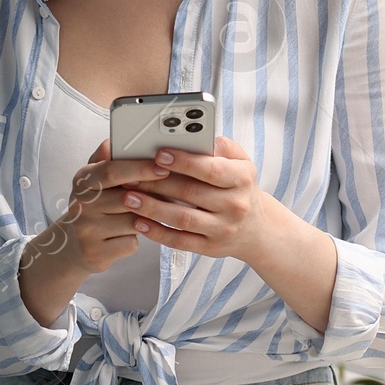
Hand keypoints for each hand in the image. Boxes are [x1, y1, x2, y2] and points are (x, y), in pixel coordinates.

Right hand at [18, 140, 162, 324]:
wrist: (71, 247)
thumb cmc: (92, 207)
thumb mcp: (94, 180)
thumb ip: (106, 159)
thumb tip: (114, 141)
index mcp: (82, 181)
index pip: (111, 171)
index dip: (139, 168)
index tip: (163, 167)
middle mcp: (80, 205)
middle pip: (126, 198)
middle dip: (152, 196)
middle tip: (172, 192)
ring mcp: (86, 231)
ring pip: (132, 222)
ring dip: (147, 219)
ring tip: (150, 214)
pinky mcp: (96, 254)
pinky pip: (130, 244)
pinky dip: (136, 239)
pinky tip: (132, 235)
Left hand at [122, 135, 339, 334]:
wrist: (257, 228)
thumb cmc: (240, 187)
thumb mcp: (241, 162)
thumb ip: (220, 146)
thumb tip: (193, 135)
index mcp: (241, 178)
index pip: (211, 169)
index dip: (184, 162)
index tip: (158, 154)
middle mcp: (234, 205)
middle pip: (191, 193)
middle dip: (157, 183)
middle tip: (130, 175)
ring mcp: (222, 229)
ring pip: (182, 219)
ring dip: (152, 208)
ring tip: (128, 197)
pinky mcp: (210, 248)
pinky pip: (180, 241)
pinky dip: (157, 233)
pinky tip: (138, 223)